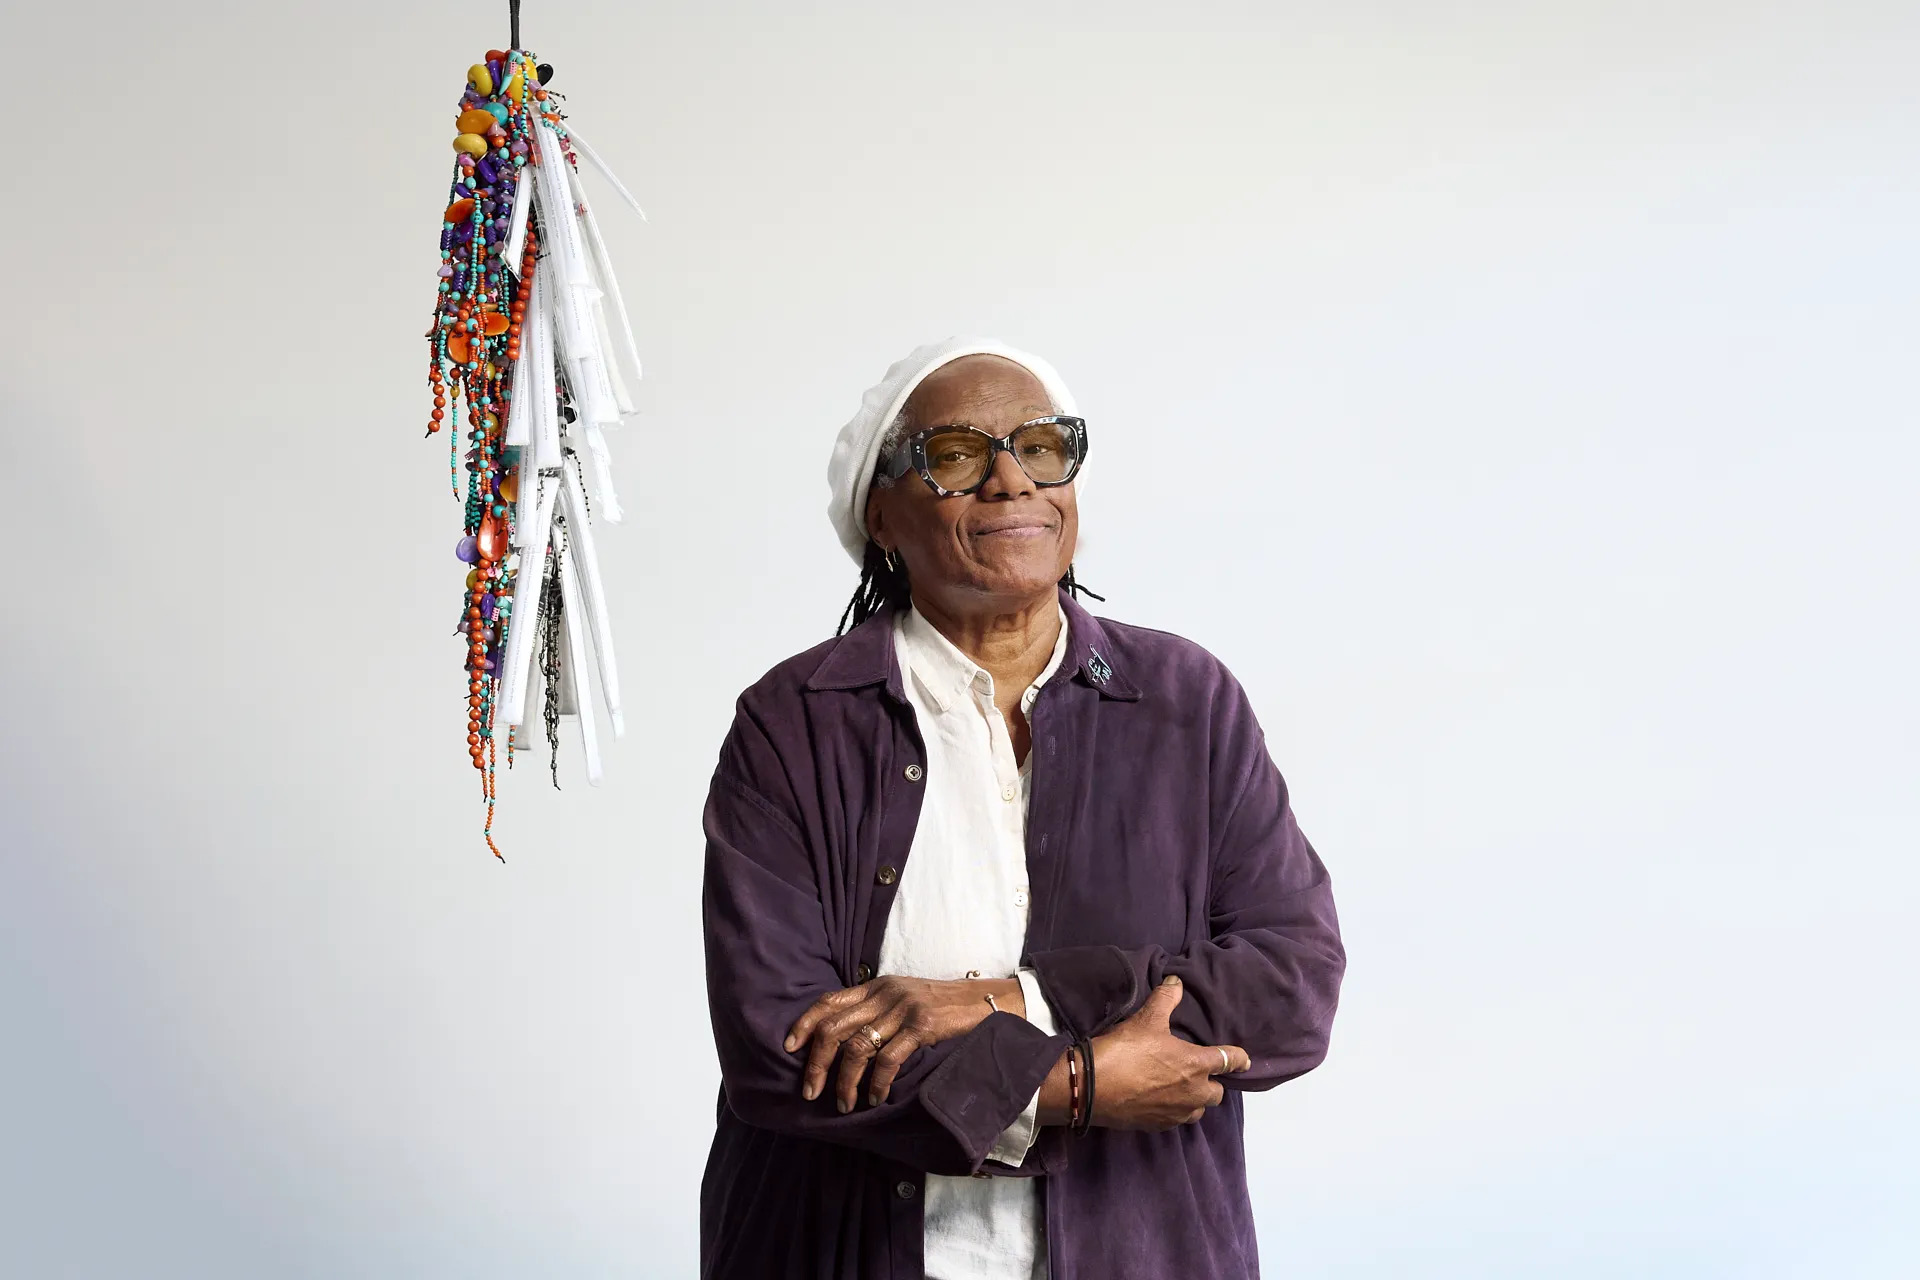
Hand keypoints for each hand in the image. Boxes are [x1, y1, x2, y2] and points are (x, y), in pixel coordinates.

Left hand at [786, 975, 1024, 1112]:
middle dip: (817, 1064)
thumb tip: (842, 1039)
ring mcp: (903, 1009)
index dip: (804, 1024)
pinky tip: (876, 1099)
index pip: (828, 1001)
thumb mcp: (903, 999)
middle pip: (834, 1028)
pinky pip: (888, 1059)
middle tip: (810, 1092)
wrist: (985, 1001)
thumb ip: (876, 1010)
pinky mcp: (923, 1026)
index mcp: (876, 986)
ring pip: (857, 1047)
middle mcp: (884, 994)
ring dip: (845, 1082)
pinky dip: (877, 1084)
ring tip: (843, 1105)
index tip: (789, 1048)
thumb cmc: (942, 1006)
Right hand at [1086, 976, 1248, 1131]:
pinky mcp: (1157, 1126)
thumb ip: (1165, 998)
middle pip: (1217, 1093)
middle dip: (1212, 1083)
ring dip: (1195, 1100)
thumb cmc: (1126, 1050)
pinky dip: (1173, 1111)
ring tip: (1181, 1088)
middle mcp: (1193, 1093)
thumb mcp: (1146, 1019)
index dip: (1239, 1058)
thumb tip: (1176, 980)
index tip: (1244, 1060)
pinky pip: (1175, 1120)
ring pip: (1198, 1110)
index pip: (1228, 1061)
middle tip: (1199, 1072)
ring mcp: (1176, 1113)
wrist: (1093, 1087)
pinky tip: (1159, 1101)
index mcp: (1196, 1065)